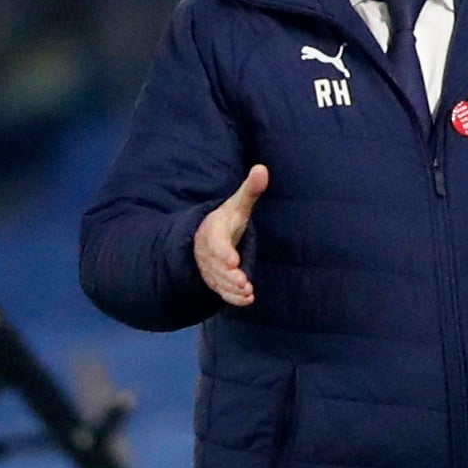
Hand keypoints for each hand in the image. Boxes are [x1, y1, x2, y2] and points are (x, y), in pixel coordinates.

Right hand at [194, 165, 267, 306]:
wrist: (205, 236)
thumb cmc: (227, 219)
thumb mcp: (237, 205)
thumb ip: (250, 190)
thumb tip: (262, 168)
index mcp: (213, 231)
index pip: (216, 244)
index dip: (224, 253)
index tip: (234, 261)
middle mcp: (208, 252)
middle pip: (216, 266)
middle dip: (229, 276)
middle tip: (244, 283)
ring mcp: (210, 268)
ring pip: (218, 281)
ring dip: (232, 288)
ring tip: (248, 292)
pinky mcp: (214, 279)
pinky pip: (221, 291)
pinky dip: (232, 298)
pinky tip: (247, 300)